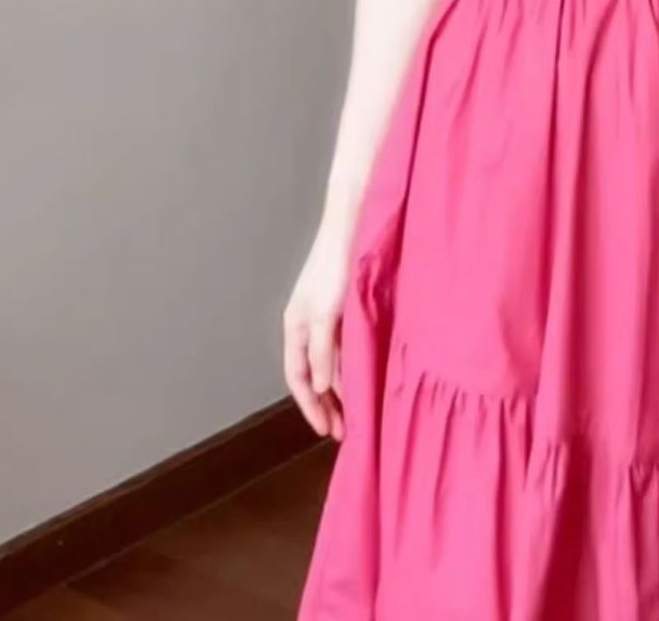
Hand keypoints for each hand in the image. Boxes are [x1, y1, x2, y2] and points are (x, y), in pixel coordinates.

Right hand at [283, 219, 352, 439]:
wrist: (350, 228)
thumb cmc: (334, 269)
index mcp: (295, 327)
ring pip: (329, 363)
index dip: (310, 406)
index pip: (298, 377)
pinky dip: (349, 367)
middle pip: (313, 374)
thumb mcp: (325, 314)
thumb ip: (322, 352)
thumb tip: (321, 387)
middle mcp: (307, 326)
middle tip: (342, 430)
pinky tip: (363, 377)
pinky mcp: (343, 309)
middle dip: (325, 404)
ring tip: (355, 412)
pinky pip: (342, 349)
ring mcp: (325, 318)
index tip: (325, 430)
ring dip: (339, 388)